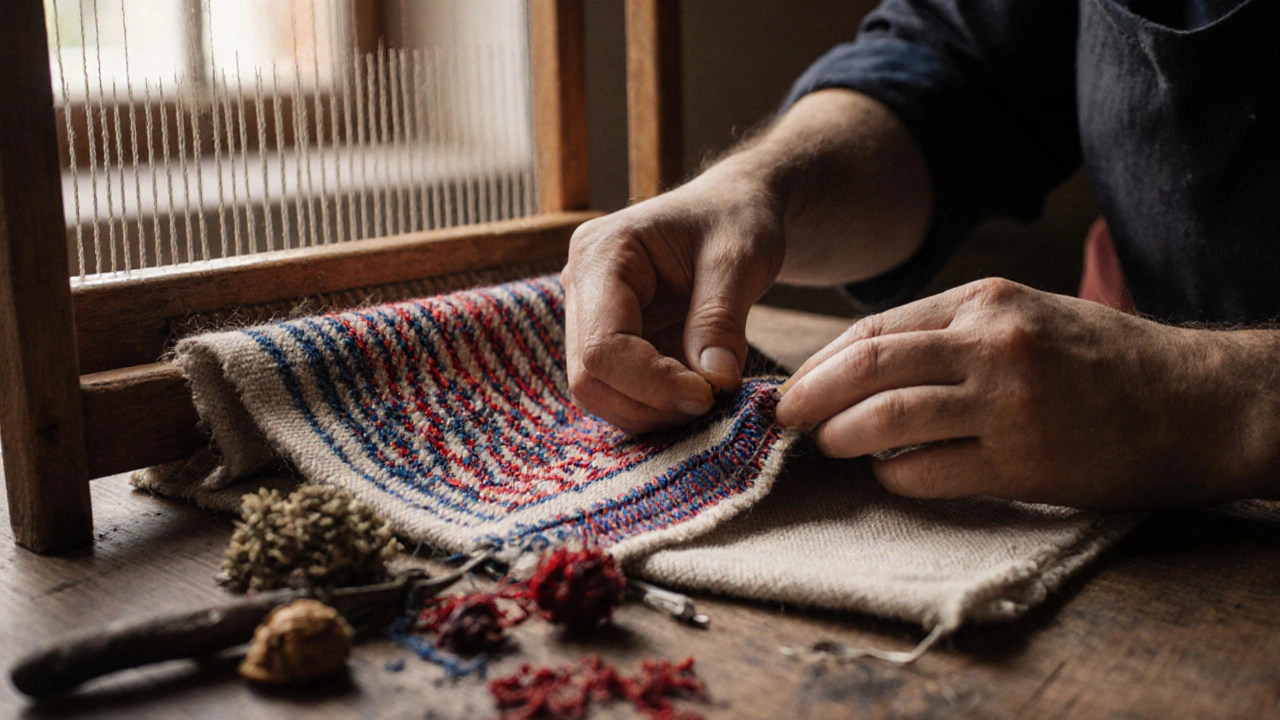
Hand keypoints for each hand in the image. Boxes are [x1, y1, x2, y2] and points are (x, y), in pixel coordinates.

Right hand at [562, 164, 785, 432]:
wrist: (731, 209)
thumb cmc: (735, 218)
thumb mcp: (740, 258)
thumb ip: (721, 320)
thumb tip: (715, 382)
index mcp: (601, 254)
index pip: (602, 345)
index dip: (651, 382)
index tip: (708, 394)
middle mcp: (581, 286)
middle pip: (589, 377)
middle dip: (649, 403)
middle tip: (710, 402)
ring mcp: (588, 315)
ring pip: (597, 391)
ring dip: (652, 410)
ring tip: (706, 396)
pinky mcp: (607, 339)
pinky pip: (617, 389)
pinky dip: (655, 404)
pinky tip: (694, 393)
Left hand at [776, 278, 1268, 508]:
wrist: (1196, 402)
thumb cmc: (1103, 360)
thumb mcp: (1027, 315)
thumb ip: (952, 331)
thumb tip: (865, 364)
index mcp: (986, 301)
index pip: (875, 330)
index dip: (823, 362)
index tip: (796, 386)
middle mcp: (991, 344)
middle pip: (867, 368)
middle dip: (811, 397)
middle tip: (786, 420)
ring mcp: (1008, 403)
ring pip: (887, 419)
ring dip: (842, 438)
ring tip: (828, 446)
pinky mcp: (1023, 462)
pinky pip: (928, 472)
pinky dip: (896, 477)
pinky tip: (893, 476)